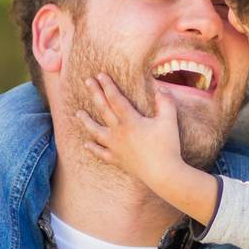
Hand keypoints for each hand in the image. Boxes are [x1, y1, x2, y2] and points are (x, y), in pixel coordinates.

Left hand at [75, 73, 183, 189]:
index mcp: (130, 121)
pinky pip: (101, 153)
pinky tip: (86, 144)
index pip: (116, 99)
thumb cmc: (167, 147)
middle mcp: (119, 133)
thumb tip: (160, 89)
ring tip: (78, 113)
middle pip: (104, 110)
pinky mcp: (117, 160)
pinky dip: (93, 148)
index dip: (108, 86)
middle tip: (88, 82)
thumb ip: (165, 102)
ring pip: (96, 132)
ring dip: (87, 121)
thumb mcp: (169, 121)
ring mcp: (115, 147)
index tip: (100, 75)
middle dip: (95, 94)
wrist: (163, 174)